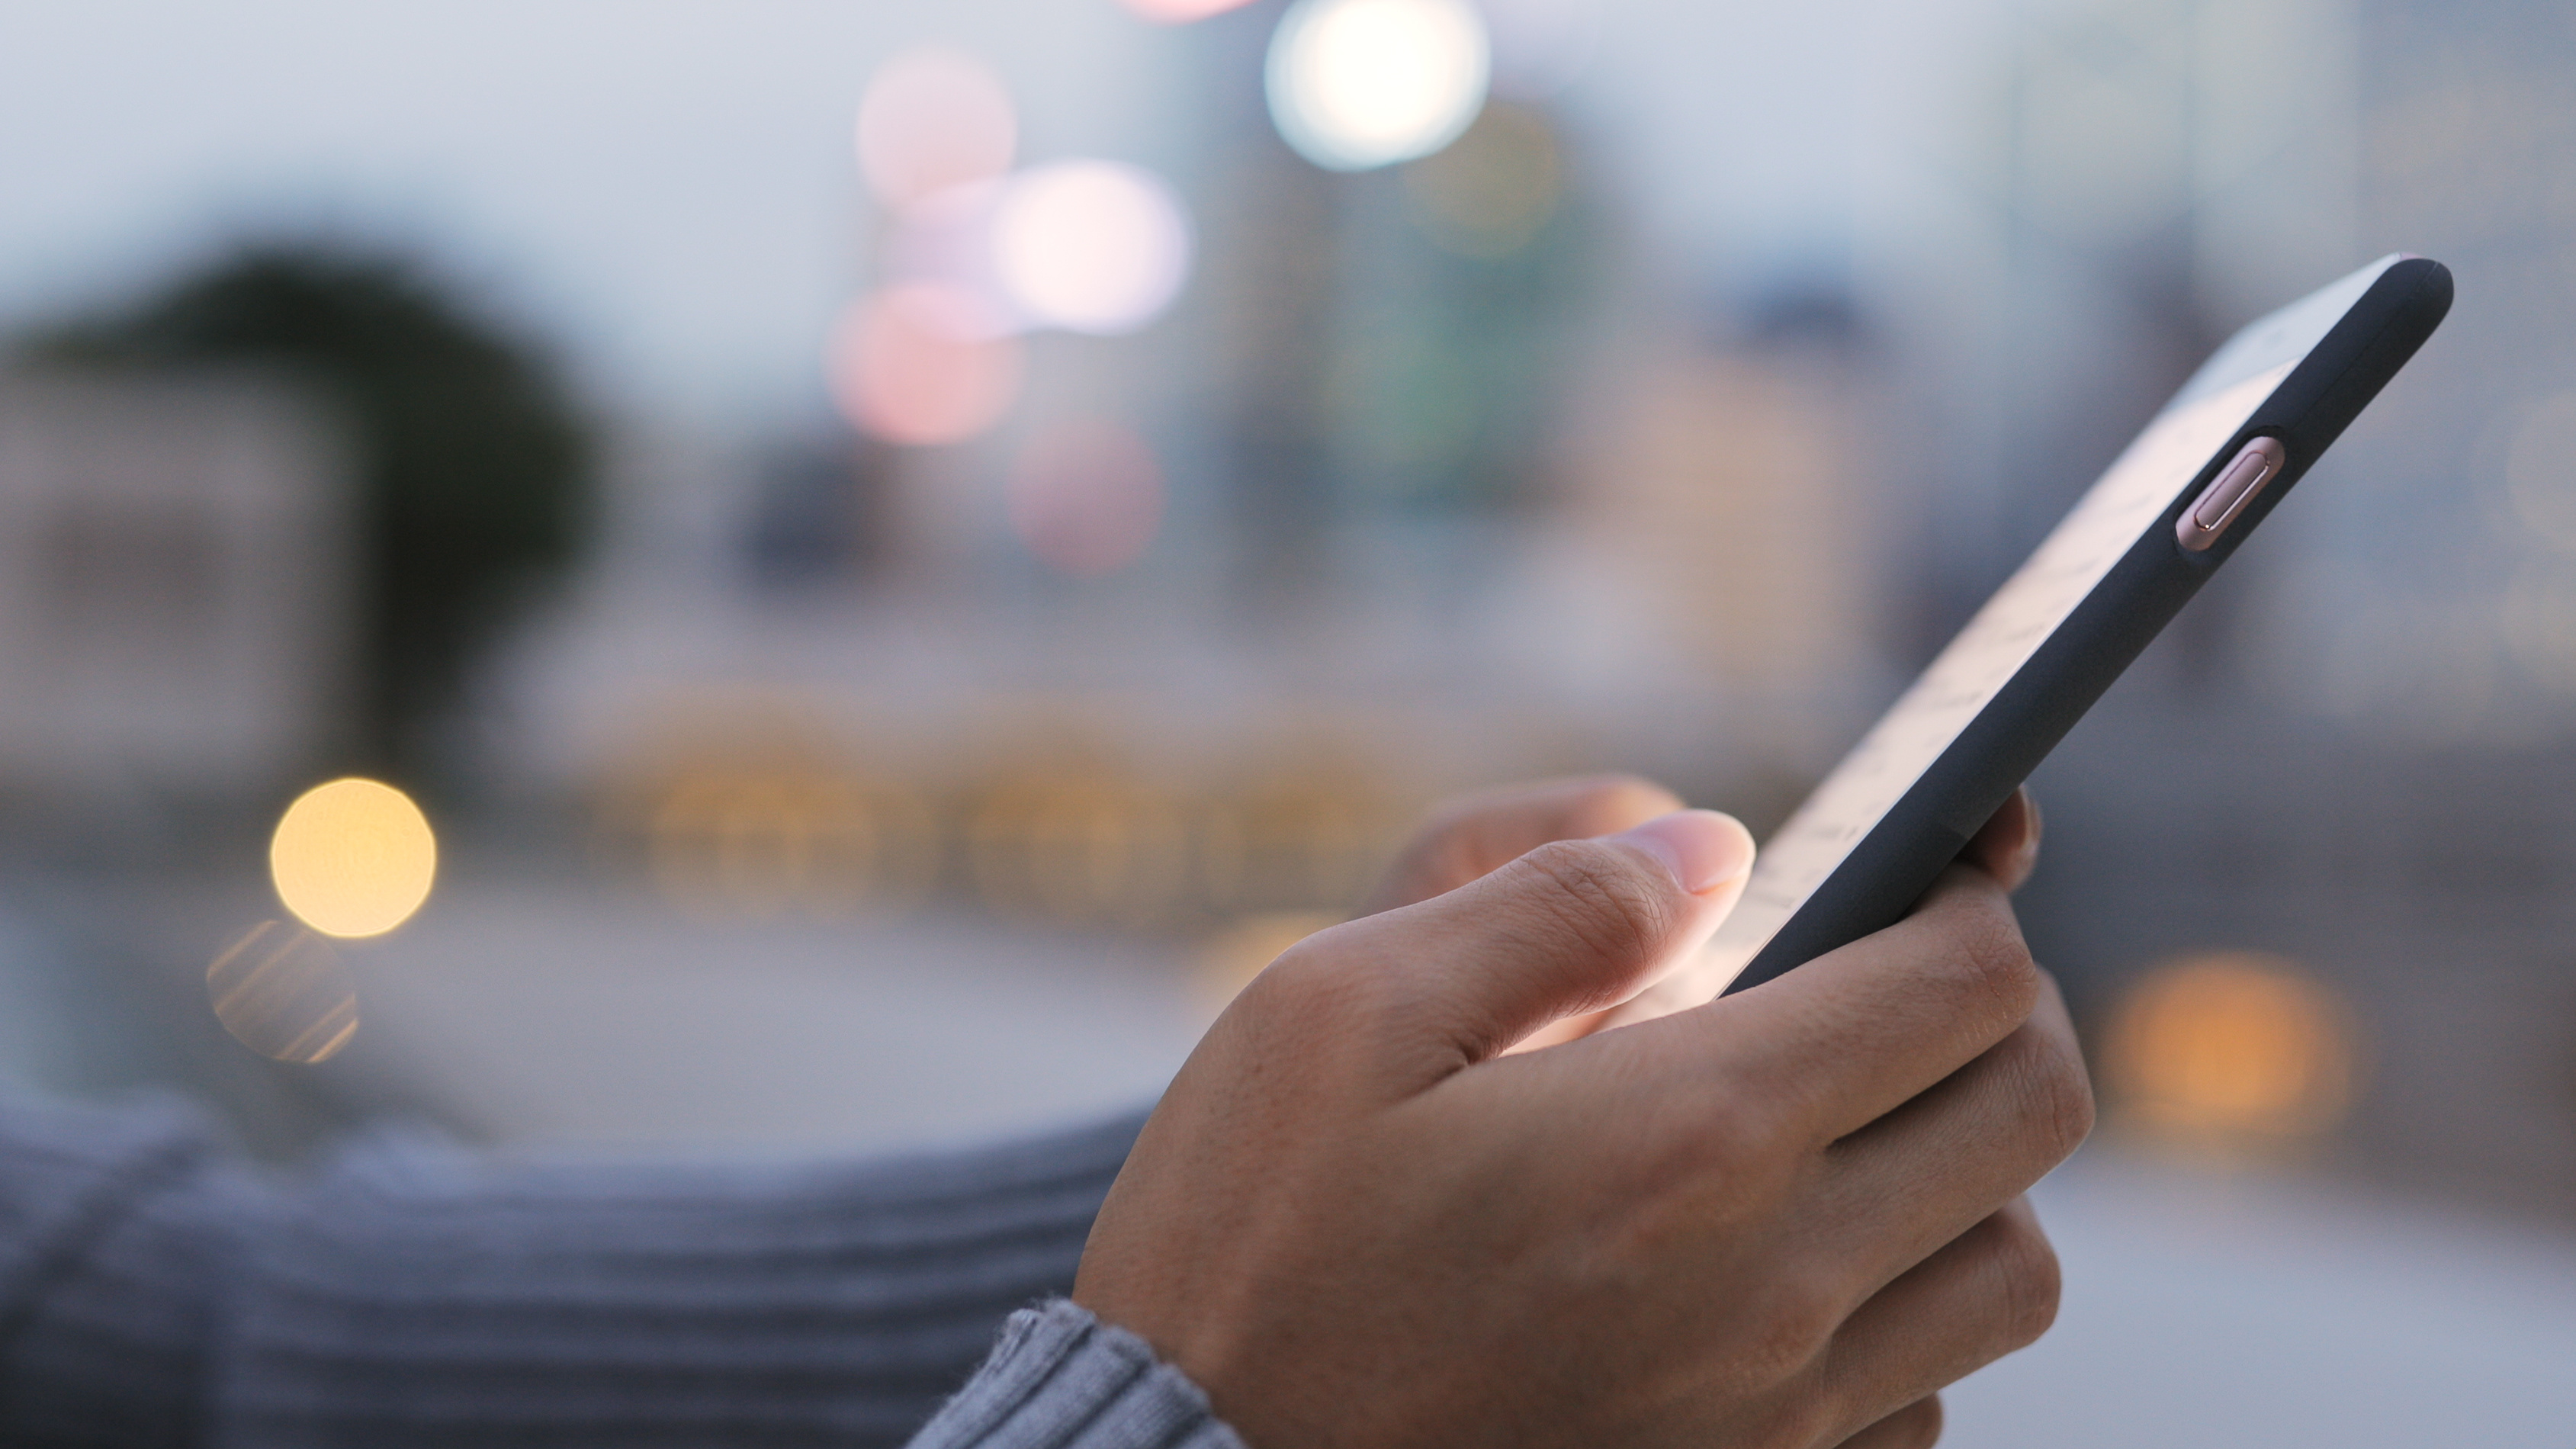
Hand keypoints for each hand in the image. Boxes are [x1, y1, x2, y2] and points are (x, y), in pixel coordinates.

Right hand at [1076, 782, 2081, 1448]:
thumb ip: (1551, 904)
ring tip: (1844, 1124)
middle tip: (1901, 971)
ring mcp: (1778, 1414)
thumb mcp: (1341, 1009)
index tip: (1925, 864)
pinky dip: (1901, 1315)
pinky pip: (1925, 1399)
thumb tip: (1715, 843)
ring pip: (2010, 1272)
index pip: (1967, 981)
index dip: (1973, 890)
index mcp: (1689, 1131)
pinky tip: (1782, 1268)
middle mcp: (1775, 1283)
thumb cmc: (1248, 1240)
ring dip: (1968, 1171)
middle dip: (1999, 1009)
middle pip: (2034, 1111)